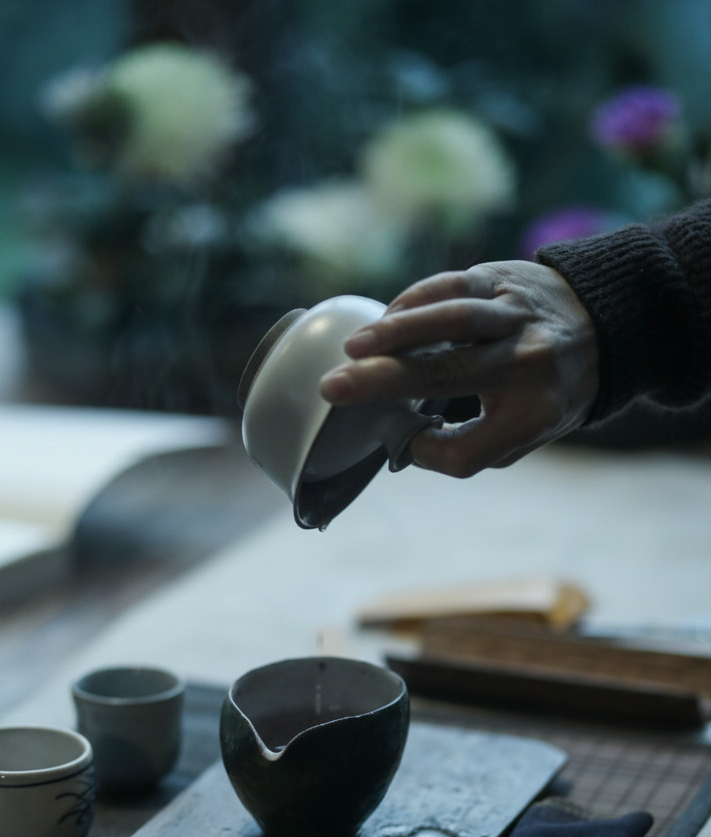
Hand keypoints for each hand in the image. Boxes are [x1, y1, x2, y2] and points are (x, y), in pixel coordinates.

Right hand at [320, 261, 598, 477]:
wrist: (605, 325)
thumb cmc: (549, 389)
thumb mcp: (527, 431)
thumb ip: (472, 443)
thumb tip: (402, 437)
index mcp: (535, 414)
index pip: (467, 451)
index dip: (427, 453)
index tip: (408, 443)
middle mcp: (529, 364)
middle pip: (449, 376)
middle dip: (386, 381)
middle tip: (335, 388)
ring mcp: (516, 316)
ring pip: (451, 320)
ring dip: (395, 333)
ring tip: (354, 348)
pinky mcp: (502, 279)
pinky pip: (451, 285)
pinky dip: (412, 302)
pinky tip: (383, 320)